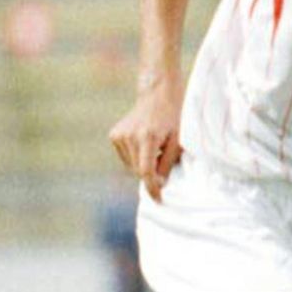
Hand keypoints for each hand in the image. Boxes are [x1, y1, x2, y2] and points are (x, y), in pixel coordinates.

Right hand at [109, 81, 183, 202]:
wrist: (158, 92)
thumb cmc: (173, 115)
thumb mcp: (177, 140)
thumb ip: (167, 163)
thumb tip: (159, 184)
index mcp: (147, 137)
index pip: (145, 171)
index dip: (152, 188)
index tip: (158, 199)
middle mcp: (129, 136)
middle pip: (137, 170)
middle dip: (150, 173)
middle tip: (162, 159)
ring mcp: (119, 135)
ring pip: (130, 166)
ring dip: (142, 164)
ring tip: (154, 147)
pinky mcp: (114, 135)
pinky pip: (125, 157)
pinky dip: (135, 157)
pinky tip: (143, 142)